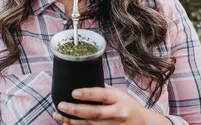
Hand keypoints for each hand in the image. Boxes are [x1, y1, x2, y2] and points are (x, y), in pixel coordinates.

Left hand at [52, 85, 170, 124]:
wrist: (143, 124)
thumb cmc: (129, 106)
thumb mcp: (119, 94)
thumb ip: (104, 90)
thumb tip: (83, 80)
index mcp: (119, 99)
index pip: (103, 96)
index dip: (88, 94)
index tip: (73, 92)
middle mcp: (117, 113)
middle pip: (94, 113)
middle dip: (75, 110)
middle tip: (61, 105)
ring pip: (89, 124)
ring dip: (71, 120)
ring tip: (57, 113)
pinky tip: (66, 124)